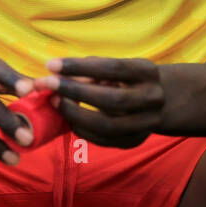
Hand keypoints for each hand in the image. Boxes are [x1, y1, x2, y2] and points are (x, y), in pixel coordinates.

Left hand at [36, 57, 164, 148]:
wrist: (157, 102)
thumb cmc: (125, 79)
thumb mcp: (114, 68)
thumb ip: (88, 70)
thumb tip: (52, 75)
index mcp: (149, 73)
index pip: (113, 68)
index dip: (81, 66)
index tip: (51, 64)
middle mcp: (153, 98)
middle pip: (112, 99)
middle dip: (76, 91)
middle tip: (48, 85)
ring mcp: (147, 123)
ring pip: (107, 125)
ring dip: (75, 114)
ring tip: (55, 102)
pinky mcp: (134, 141)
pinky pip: (103, 140)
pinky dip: (81, 129)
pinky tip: (68, 119)